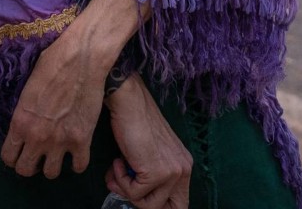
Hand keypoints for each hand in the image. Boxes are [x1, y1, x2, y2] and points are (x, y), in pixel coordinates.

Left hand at [0, 32, 107, 177]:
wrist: (82, 58)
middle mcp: (37, 137)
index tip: (20, 153)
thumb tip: (26, 121)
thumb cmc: (53, 63)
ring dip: (53, 165)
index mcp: (20, 122)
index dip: (13, 158)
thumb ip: (24, 112)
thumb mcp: (28, 88)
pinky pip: (78, 167)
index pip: (8, 157)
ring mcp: (60, 141)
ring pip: (51, 174)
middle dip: (30, 165)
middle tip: (37, 156)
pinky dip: (77, 163)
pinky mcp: (82, 140)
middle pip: (26, 170)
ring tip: (57, 154)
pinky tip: (76, 153)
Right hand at [105, 76, 191, 208]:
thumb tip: (138, 198)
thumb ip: (152, 175)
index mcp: (183, 165)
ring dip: (125, 190)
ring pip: (148, 205)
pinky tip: (117, 161)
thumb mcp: (151, 153)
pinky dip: (119, 180)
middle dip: (140, 202)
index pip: (180, 204)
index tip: (137, 196)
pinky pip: (133, 193)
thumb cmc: (134, 124)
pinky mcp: (156, 172)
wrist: (128, 103)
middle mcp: (183, 169)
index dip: (158, 206)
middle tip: (124, 184)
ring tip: (117, 170)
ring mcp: (172, 172)